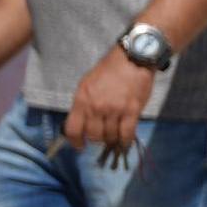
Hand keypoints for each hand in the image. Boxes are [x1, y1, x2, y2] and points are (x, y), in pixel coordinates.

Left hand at [61, 49, 154, 164]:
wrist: (132, 60)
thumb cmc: (108, 71)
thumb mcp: (87, 85)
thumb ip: (83, 104)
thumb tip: (84, 122)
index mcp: (82, 100)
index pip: (73, 129)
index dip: (75, 142)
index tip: (80, 146)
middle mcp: (96, 107)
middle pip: (93, 135)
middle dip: (97, 140)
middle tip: (102, 137)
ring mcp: (115, 110)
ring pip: (110, 136)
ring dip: (112, 140)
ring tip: (115, 137)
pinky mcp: (132, 111)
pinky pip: (127, 133)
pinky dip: (125, 141)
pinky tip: (125, 142)